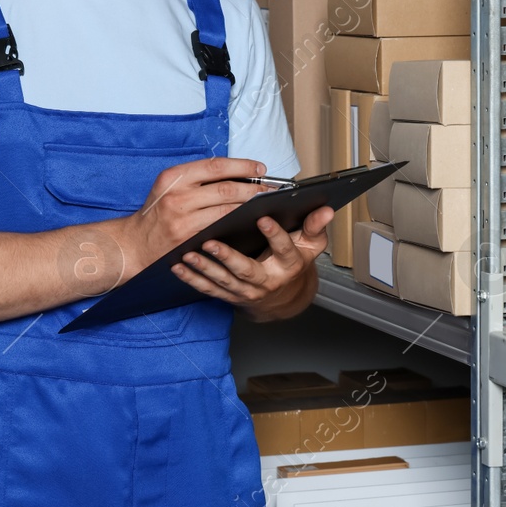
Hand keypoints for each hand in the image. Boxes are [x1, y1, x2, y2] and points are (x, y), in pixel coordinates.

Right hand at [113, 157, 270, 283]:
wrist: (135, 243)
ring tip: (264, 205)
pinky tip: (248, 223)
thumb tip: (237, 172)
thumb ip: (197, 177)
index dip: (242, 166)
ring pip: (227, 211)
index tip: (260, 169)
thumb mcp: (170, 186)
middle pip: (226, 189)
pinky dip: (237, 225)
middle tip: (270, 190)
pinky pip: (220, 230)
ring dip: (249, 208)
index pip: (215, 166)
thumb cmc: (158, 211)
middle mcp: (178, 197)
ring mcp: (184, 220)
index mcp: (174, 177)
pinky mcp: (189, 240)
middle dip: (253, 190)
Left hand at [171, 205, 333, 321]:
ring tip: (188, 252)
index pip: (284, 249)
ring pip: (224, 281)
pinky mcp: (231, 296)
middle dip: (228, 257)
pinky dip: (193, 279)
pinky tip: (179, 267)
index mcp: (289, 264)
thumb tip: (326, 209)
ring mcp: (247, 291)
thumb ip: (315, 226)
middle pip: (247, 270)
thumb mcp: (309, 245)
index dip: (275, 234)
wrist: (282, 296)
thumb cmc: (293, 261)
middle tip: (211, 241)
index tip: (263, 217)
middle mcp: (268, 281)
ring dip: (205, 268)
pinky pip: (210, 290)